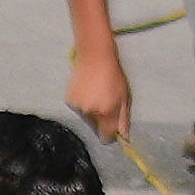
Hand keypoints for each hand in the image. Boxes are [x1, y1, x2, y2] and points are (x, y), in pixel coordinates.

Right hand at [59, 28, 130, 143]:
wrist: (95, 57)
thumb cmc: (114, 76)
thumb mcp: (124, 97)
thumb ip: (123, 119)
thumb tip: (124, 135)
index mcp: (106, 112)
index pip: (106, 136)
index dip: (110, 135)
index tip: (112, 129)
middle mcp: (90, 112)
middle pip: (96, 127)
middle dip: (101, 120)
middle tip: (105, 103)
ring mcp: (78, 106)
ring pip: (86, 118)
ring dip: (91, 112)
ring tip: (96, 95)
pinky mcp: (70, 100)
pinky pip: (78, 109)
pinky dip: (83, 104)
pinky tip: (87, 92)